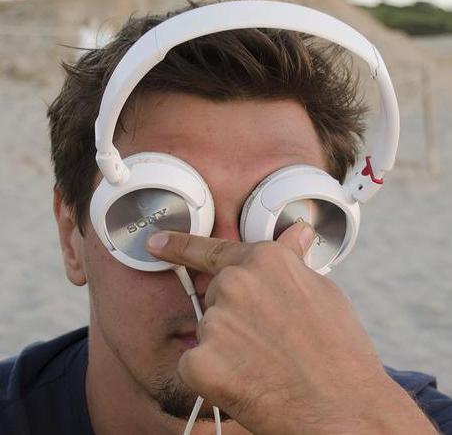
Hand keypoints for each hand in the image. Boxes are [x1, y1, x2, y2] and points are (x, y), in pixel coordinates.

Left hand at [147, 223, 436, 434]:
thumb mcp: (322, 291)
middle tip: (268, 340)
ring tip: (265, 364)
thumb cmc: (339, 351)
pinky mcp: (200, 362)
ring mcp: (215, 321)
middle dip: (233, 315)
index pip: (210, 250)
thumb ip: (295, 260)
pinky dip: (214, 376)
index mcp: (263, 261)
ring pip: (208, 332)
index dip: (180, 246)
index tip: (156, 242)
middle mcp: (234, 283)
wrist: (345, 409)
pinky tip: (248, 383)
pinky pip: (195, 364)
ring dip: (226, 348)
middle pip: (215, 297)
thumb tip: (298, 233)